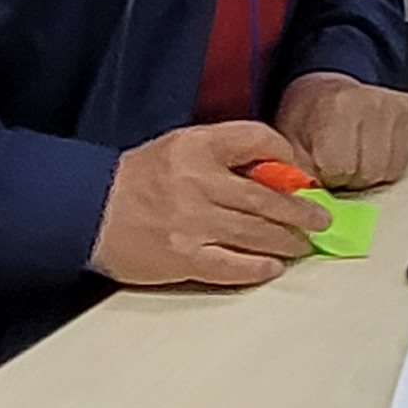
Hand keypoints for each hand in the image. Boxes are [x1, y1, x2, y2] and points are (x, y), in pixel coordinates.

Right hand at [93, 120, 319, 287]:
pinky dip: (258, 267)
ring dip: (288, 241)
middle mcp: (199, 182)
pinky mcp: (184, 257)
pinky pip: (233, 265)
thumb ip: (222, 154)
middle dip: (301, 211)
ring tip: (304, 244)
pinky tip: (273, 267)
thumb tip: (272, 173)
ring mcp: (193, 223)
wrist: (87, 210)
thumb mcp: (178, 147)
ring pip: (257, 233)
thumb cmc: (137, 179)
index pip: (257, 139)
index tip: (300, 174)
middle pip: (267, 197)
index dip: (286, 156)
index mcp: (197, 146)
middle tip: (320, 219)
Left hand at [275, 70, 407, 188]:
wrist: (325, 92)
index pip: (341, 167)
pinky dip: (387, 165)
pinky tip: (372, 151)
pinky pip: (403, 162)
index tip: (322, 164)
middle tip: (338, 162)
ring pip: (389, 171)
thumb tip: (315, 206)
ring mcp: (395, 105)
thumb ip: (300, 175)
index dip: (329, 174)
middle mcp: (371, 101)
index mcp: (336, 106)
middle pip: (369, 171)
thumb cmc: (307, 119)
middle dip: (351, 177)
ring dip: (370, 173)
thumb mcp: (290, 145)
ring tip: (355, 157)